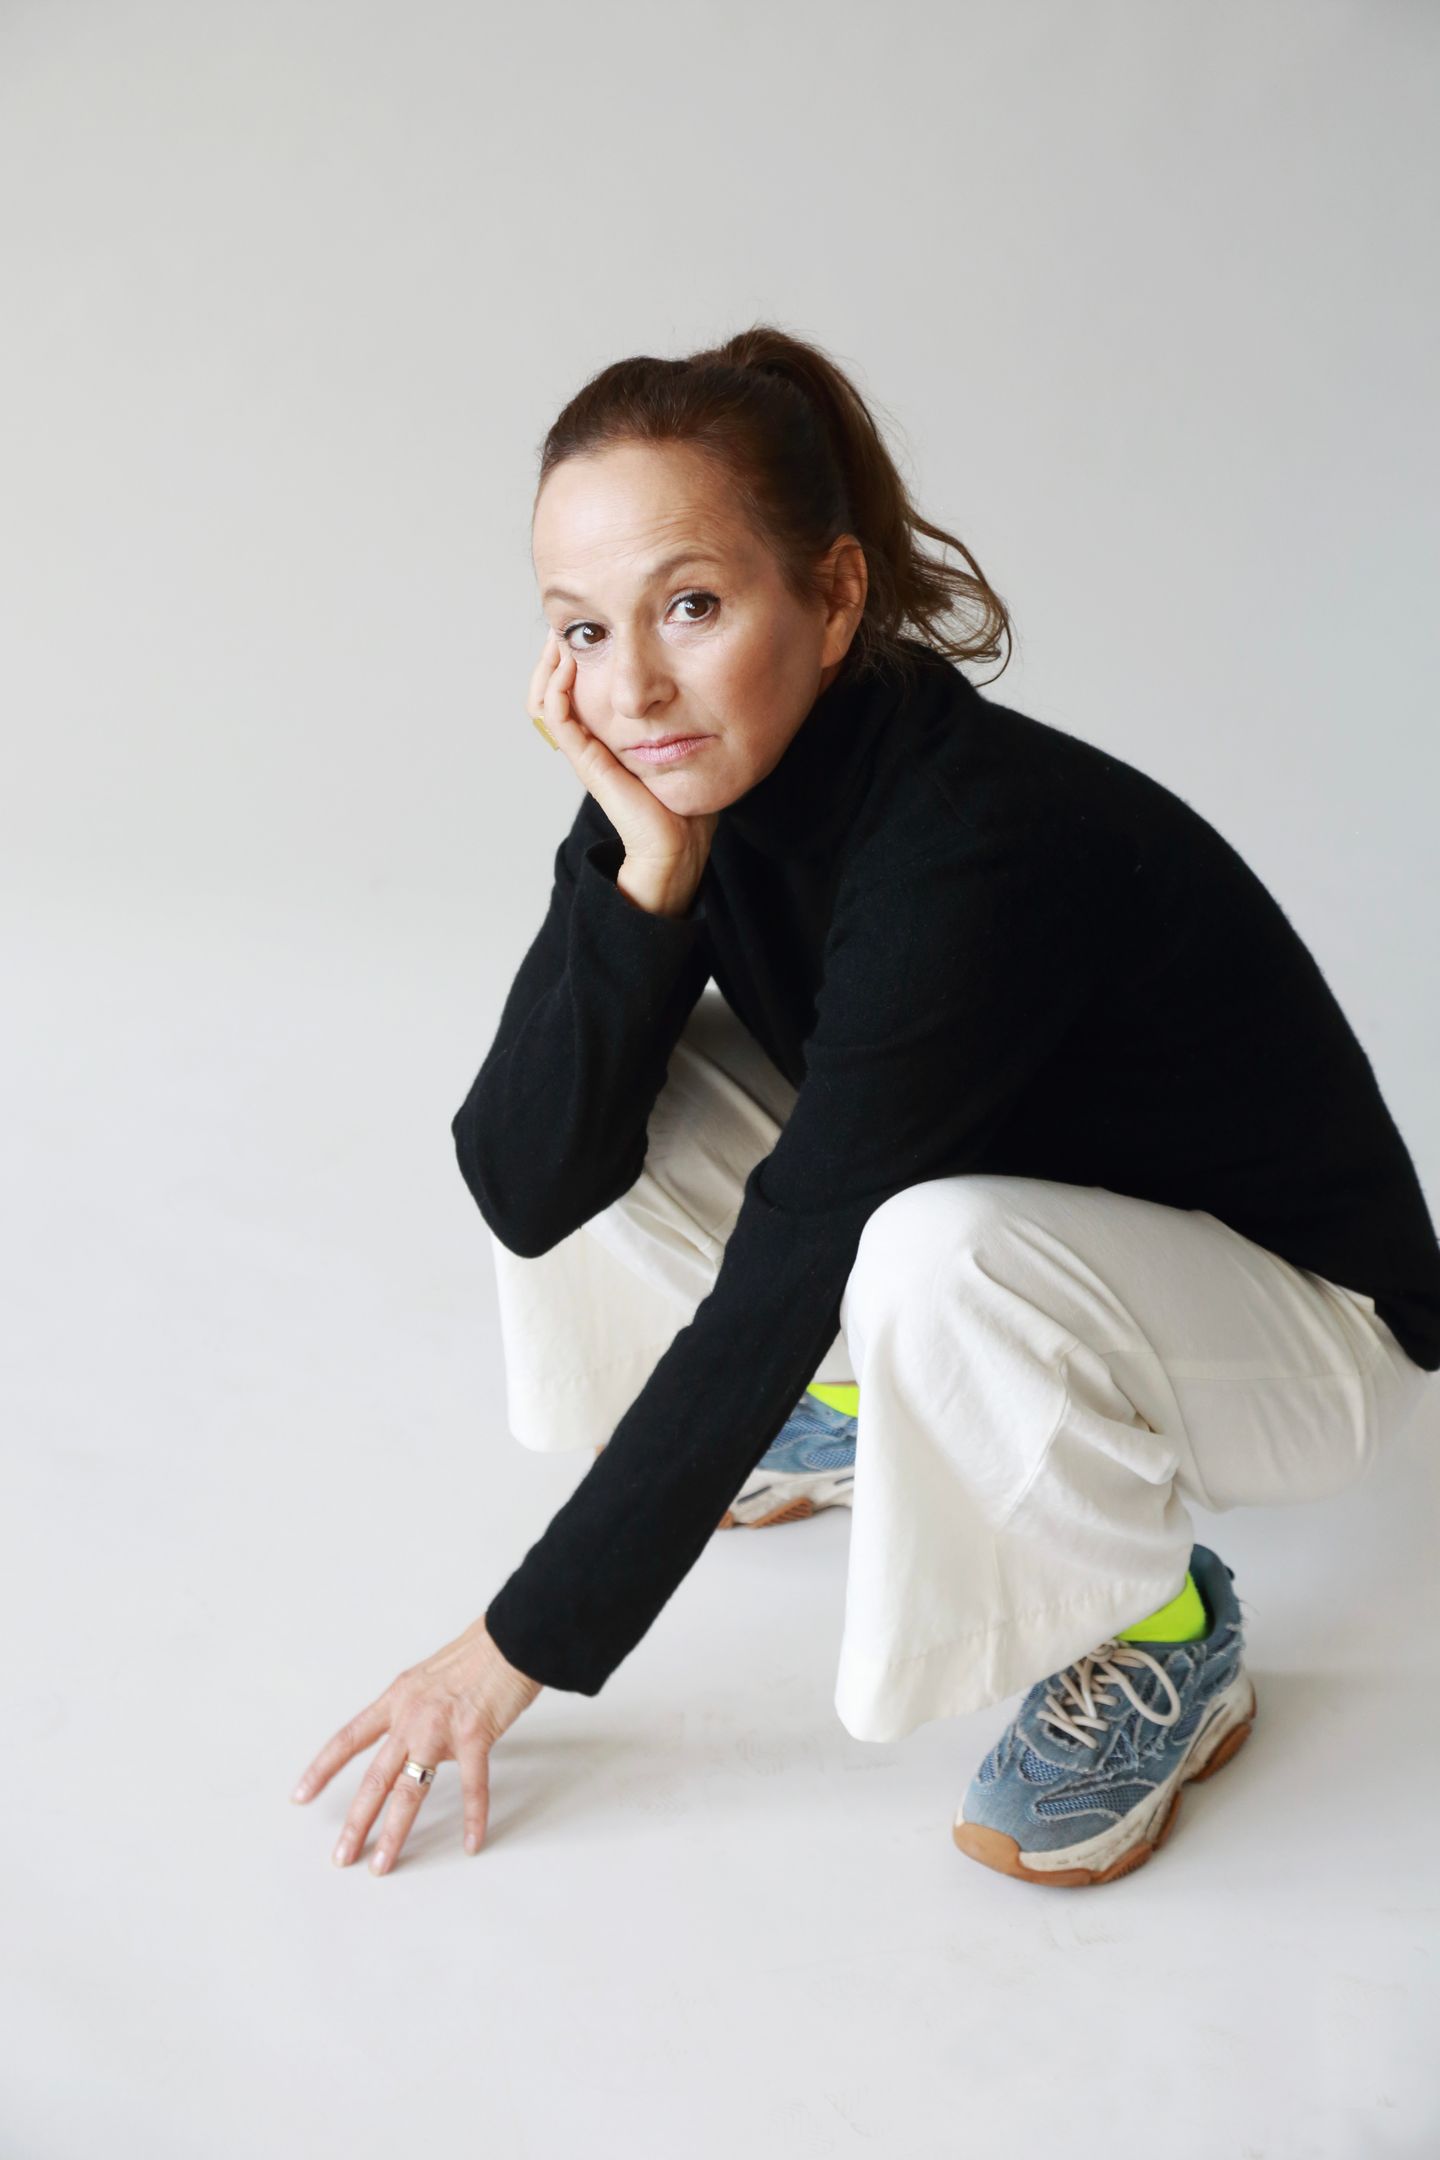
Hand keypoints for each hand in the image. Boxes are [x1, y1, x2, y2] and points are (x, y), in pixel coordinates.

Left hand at [290, 1615, 542, 1872]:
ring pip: (409, 1790)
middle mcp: (411, 1716)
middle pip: (375, 1778)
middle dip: (356, 1822)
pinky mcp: (475, 1735)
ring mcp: (441, 1728)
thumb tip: (415, 1740)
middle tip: (342, 1855)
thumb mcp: (430, 1678)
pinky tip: (471, 1841)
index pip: (349, 1739)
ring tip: (383, 1864)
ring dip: (395, 1832)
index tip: (301, 1795)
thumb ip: (416, 1711)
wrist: (511, 1637)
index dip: (322, 1769)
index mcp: (397, 1699)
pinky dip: (473, 1817)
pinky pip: (472, 1786)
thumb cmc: (478, 1654)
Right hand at [529, 629, 716, 901]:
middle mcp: (589, 741)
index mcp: (605, 735)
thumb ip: (681, 716)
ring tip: (561, 637)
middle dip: (553, 654)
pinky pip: (557, 717)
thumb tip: (696, 681)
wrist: (679, 843)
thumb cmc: (685, 799)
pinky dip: (557, 688)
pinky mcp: (587, 761)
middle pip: (549, 689)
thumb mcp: (683, 742)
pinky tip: (569, 664)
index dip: (571, 655)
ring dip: (548, 665)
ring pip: (544, 700)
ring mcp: (584, 751)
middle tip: (564, 624)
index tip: (588, 626)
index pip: (572, 688)